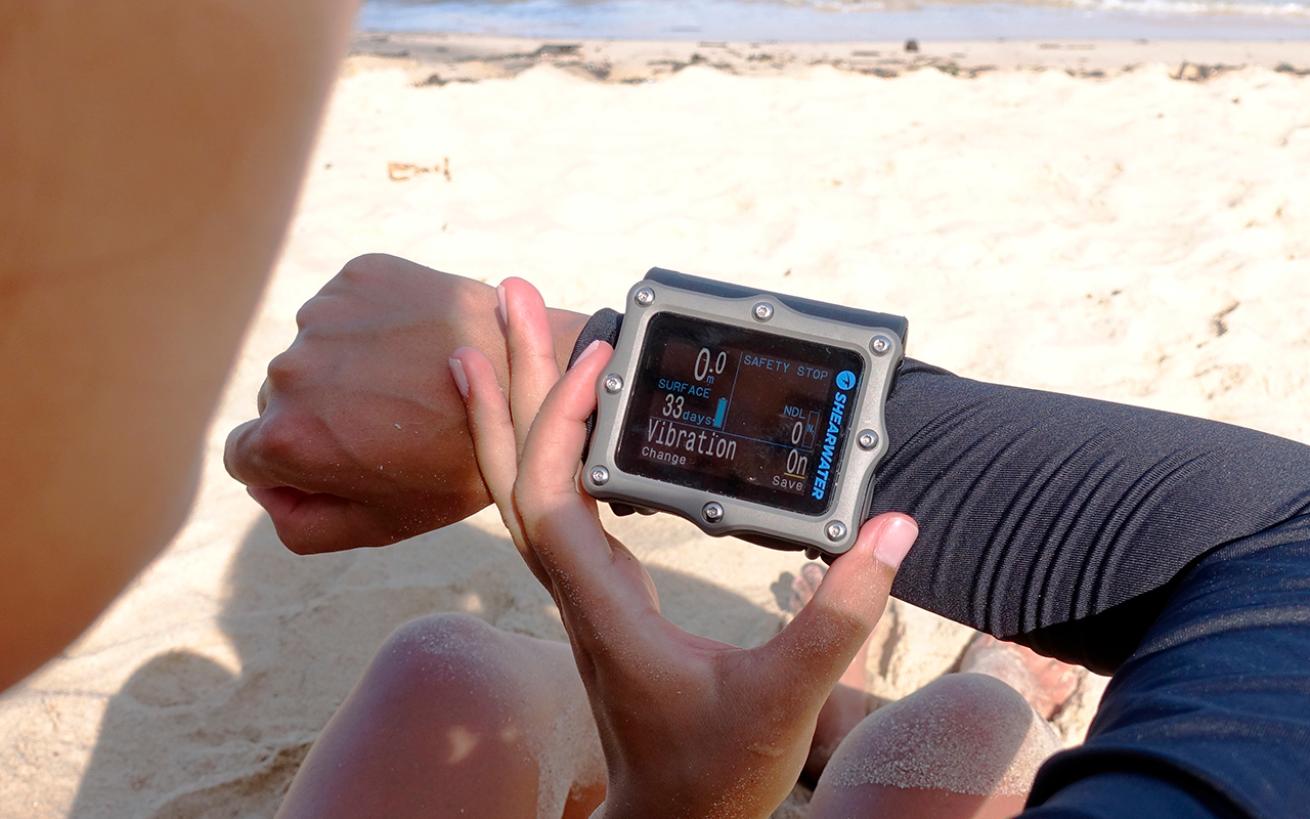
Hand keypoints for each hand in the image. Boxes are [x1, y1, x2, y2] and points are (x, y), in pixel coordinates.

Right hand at [224, 253, 585, 553]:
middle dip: (319, 414)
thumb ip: (301, 524)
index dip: (291, 466)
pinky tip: (414, 345)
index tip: (339, 458)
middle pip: (278, 400)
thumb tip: (265, 490)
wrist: (528, 382)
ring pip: (311, 350)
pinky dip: (370, 324)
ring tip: (408, 383)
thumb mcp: (380, 524)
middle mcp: (290, 371)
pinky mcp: (359, 275)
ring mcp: (323, 316)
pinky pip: (343, 307)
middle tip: (387, 423)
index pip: (246, 456)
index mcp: (287, 438)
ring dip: (345, 365)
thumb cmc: (456, 464)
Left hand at [452, 278, 918, 817]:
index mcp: (603, 608)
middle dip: (513, 382)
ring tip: (506, 337)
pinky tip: (562, 418)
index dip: (559, 422)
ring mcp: (583, 588)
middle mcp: (577, 589)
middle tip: (513, 295)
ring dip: (516, 409)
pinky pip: (555, 503)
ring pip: (525, 485)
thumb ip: (842, 614)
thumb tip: (890, 529)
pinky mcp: (602, 591)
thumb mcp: (789, 694)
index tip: (593, 356)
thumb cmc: (718, 770)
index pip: (551, 498)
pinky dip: (548, 448)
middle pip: (518, 472)